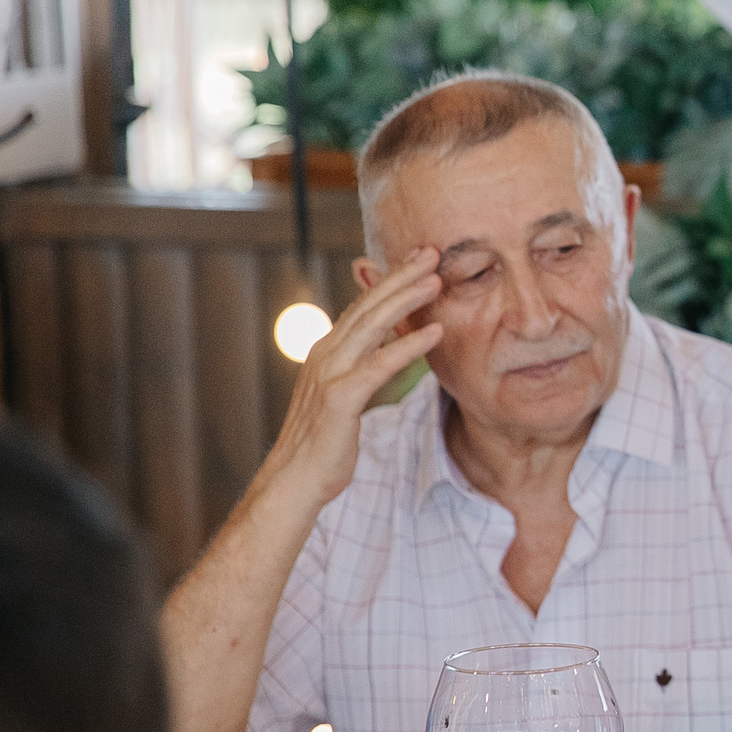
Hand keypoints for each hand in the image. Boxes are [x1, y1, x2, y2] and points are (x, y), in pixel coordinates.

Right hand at [255, 248, 444, 510]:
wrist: (295, 479)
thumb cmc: (325, 440)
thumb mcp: (343, 393)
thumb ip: (359, 366)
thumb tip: (379, 346)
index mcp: (328, 351)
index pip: (363, 306)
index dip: (390, 280)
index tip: (419, 258)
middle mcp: (326, 354)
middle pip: (368, 306)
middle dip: (401, 276)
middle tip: (432, 252)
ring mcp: (330, 373)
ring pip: (372, 326)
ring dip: (406, 300)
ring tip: (436, 280)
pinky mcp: (340, 397)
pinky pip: (379, 365)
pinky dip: (407, 346)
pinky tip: (435, 332)